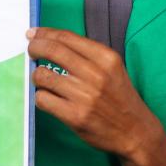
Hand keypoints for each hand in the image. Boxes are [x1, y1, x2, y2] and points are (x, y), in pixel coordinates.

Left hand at [26, 27, 160, 160]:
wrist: (135, 132)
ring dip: (37, 76)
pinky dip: (40, 97)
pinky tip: (48, 97)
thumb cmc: (120, 98)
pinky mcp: (74, 116)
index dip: (45, 33)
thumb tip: (52, 42)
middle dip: (35, 48)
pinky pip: (42, 99)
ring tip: (42, 79)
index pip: (67, 37)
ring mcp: (84, 96)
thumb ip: (87, 55)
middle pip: (52, 50)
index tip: (33, 34)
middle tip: (30, 51)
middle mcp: (95, 74)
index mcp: (106, 58)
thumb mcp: (112, 69)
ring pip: (42, 75)